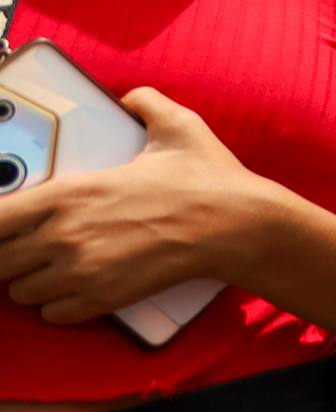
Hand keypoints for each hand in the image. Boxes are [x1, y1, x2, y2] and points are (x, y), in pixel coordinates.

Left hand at [0, 88, 272, 322]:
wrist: (236, 225)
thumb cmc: (206, 179)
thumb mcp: (178, 126)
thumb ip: (146, 103)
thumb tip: (132, 96)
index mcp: (70, 192)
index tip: (7, 225)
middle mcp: (64, 234)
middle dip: (11, 254)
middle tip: (33, 247)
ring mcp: (81, 272)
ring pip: (20, 291)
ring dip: (34, 282)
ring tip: (58, 269)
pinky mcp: (101, 301)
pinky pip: (52, 314)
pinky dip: (59, 306)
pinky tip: (79, 288)